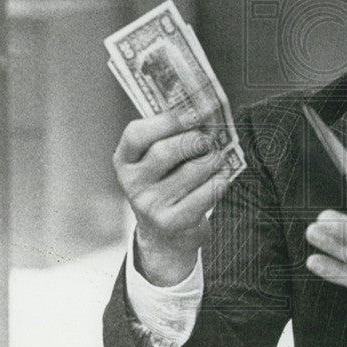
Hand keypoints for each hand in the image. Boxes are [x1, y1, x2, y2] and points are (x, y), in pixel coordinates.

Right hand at [113, 115, 231, 285]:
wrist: (165, 237)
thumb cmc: (166, 186)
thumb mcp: (157, 163)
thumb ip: (171, 137)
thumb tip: (202, 108)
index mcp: (125, 161)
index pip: (137, 134)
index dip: (167, 119)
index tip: (193, 110)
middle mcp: (132, 184)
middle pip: (166, 151)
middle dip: (194, 140)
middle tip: (210, 137)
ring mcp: (151, 206)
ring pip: (191, 171)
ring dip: (212, 159)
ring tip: (218, 156)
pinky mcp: (173, 222)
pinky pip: (206, 193)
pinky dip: (219, 180)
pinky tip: (221, 176)